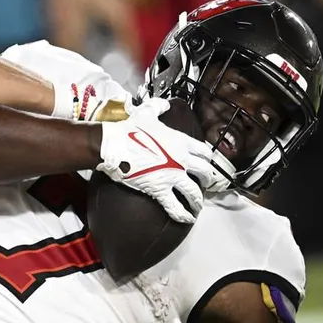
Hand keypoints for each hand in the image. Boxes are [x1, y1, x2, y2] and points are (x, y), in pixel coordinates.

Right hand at [98, 98, 217, 223]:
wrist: (114, 145)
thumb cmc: (129, 129)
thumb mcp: (147, 112)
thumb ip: (160, 107)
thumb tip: (165, 103)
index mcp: (181, 141)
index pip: (204, 152)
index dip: (208, 161)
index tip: (207, 166)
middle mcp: (182, 159)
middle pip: (204, 173)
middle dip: (207, 181)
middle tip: (205, 185)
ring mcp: (172, 176)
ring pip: (193, 192)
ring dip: (198, 201)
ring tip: (197, 206)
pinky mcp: (160, 189)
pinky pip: (175, 206)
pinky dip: (183, 214)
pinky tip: (187, 218)